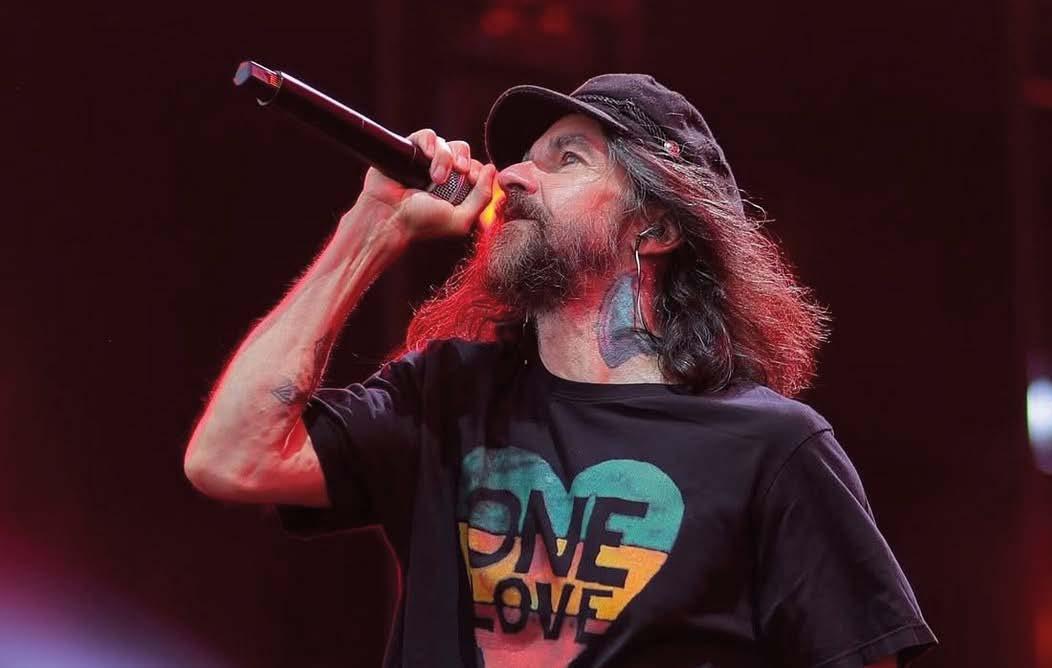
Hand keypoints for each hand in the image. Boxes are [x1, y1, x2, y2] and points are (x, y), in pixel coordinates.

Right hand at [351, 129, 497, 241]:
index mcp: (456, 188)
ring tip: (435, 178)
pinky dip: (430, 142)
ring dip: (445, 158)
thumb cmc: (422, 224)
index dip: (478, 170)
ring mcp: (424, 161)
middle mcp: (441, 173)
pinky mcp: (408, 150)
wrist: (389, 218)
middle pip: (463, 151)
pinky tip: (427, 156)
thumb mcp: (462, 219)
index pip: (476, 168)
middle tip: (460, 172)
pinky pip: (426, 135)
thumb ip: (482, 197)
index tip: (473, 180)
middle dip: (465, 159)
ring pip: (446, 143)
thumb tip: (492, 168)